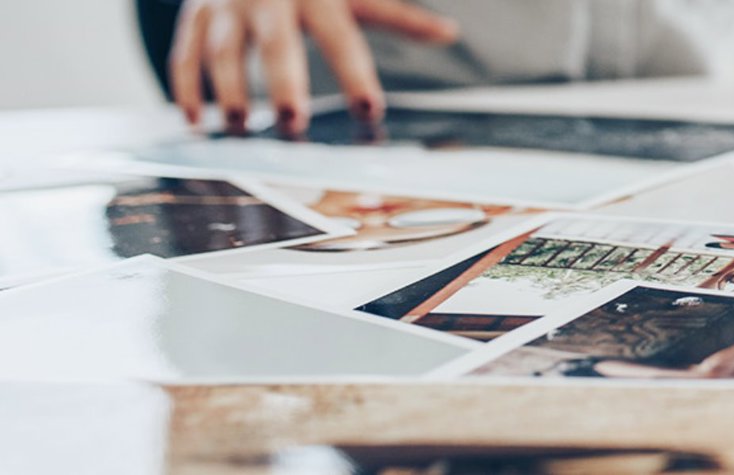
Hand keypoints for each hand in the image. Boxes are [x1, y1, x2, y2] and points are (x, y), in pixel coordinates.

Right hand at [168, 0, 458, 135]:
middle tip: (294, 124)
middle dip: (284, 82)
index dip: (356, 74)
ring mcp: (227, 5)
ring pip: (224, 50)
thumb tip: (450, 34)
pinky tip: (196, 121)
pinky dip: (187, 87)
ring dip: (230, 91)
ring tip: (240, 129)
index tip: (370, 111)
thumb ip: (398, 18)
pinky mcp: (195, 14)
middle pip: (277, 44)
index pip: (342, 38)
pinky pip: (185, 52)